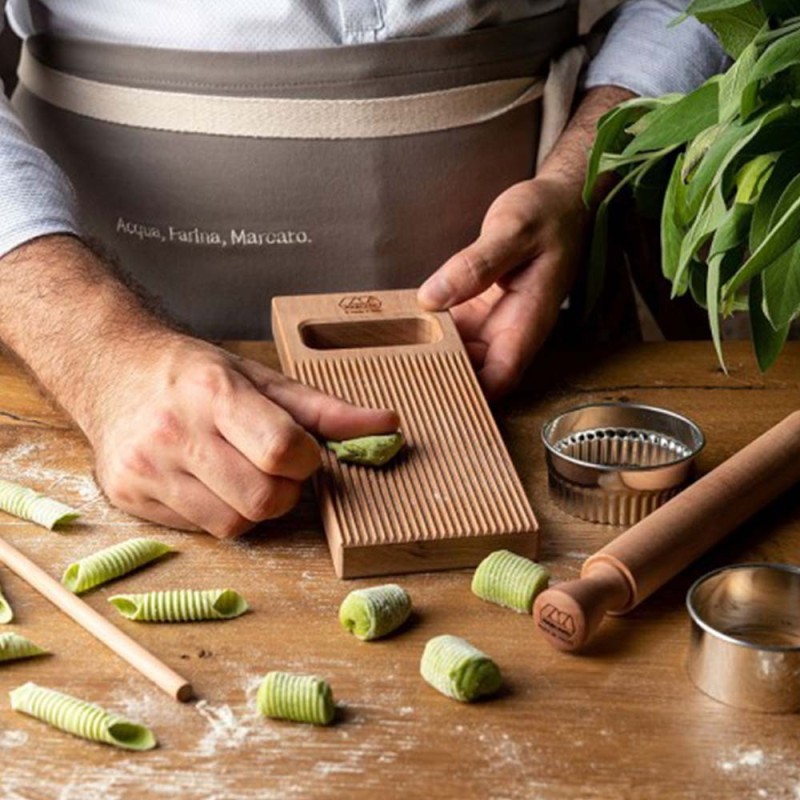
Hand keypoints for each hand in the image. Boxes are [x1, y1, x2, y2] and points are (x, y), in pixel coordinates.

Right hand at [85, 335, 398, 537]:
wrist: (113, 370)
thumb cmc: (195, 374)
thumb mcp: (261, 378)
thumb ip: (324, 409)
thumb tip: (389, 426)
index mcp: (214, 392)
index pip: (282, 449)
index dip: (305, 460)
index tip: (299, 451)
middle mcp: (175, 431)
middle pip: (262, 499)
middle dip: (284, 490)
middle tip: (273, 468)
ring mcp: (148, 468)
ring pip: (233, 524)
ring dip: (253, 506)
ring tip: (239, 472)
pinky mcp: (130, 496)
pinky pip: (201, 530)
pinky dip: (219, 513)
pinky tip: (208, 481)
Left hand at [417, 86, 634, 399]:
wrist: (562, 201)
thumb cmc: (547, 214)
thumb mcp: (513, 230)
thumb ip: (475, 265)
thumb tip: (432, 298)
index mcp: (529, 319)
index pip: (502, 374)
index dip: (472, 393)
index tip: (432, 396)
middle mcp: (511, 329)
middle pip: (476, 371)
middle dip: (442, 379)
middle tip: (396, 379)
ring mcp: (494, 321)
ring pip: (460, 354)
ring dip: (431, 357)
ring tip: (390, 360)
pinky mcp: (479, 309)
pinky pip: (453, 330)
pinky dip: (430, 332)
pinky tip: (400, 331)